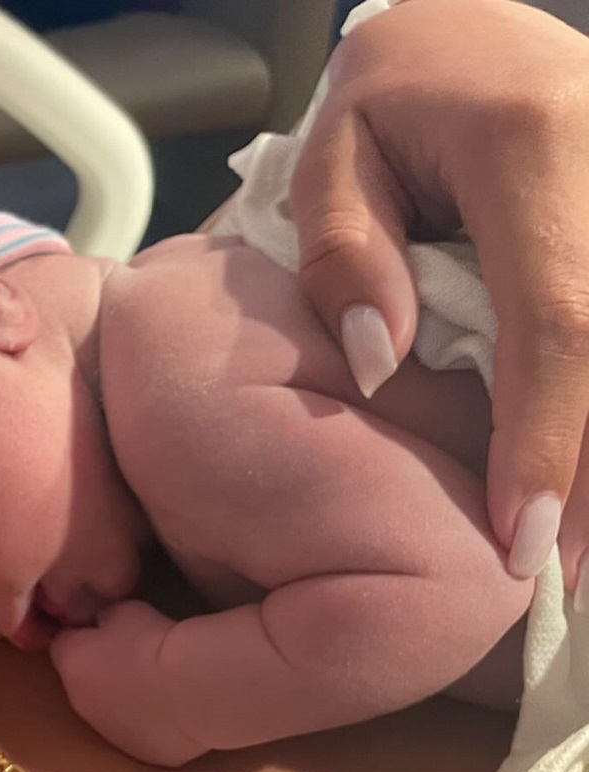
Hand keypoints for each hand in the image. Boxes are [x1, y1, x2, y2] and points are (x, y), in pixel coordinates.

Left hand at [49, 600, 204, 766]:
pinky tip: (175, 710)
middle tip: (135, 657)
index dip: (83, 634)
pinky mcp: (142, 755)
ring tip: (160, 687)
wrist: (191, 688)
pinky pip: (142, 735)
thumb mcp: (123, 611)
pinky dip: (152, 724)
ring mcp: (111, 735)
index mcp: (71, 665)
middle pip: (84, 683)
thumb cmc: (153, 642)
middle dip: (102, 672)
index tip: (104, 627)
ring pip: (112, 714)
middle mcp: (81, 705)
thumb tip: (102, 624)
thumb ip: (105, 618)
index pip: (62, 644)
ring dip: (125, 702)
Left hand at [288, 0, 588, 594]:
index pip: (556, 318)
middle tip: (565, 583)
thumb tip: (379, 360)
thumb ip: (347, 251)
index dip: (546, 437)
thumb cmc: (396, 94)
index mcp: (535, 146)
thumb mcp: (339, 150)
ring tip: (580, 562)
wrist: (481, 28)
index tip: (521, 537)